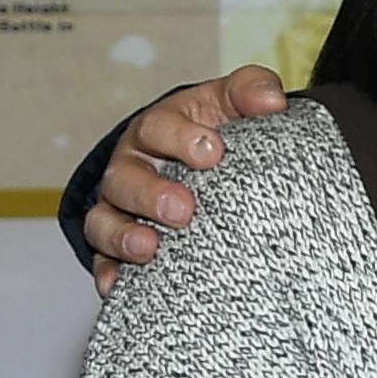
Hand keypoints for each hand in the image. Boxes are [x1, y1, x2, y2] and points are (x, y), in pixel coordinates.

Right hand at [84, 65, 282, 293]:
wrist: (201, 162)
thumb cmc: (214, 131)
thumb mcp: (232, 102)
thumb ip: (252, 90)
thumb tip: (273, 102)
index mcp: (159, 129)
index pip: (159, 127)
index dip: (181, 138)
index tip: (212, 152)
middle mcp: (132, 167)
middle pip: (125, 178)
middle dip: (151, 194)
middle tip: (183, 210)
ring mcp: (121, 208)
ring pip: (105, 221)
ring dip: (123, 236)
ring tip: (149, 249)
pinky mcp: (118, 246)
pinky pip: (104, 261)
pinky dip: (109, 273)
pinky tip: (117, 286)